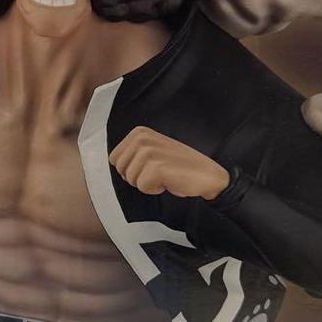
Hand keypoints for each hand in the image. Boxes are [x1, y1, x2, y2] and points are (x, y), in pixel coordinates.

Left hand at [109, 127, 229, 200]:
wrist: (207, 175)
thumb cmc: (179, 166)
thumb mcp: (152, 151)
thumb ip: (133, 152)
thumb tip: (114, 161)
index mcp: (139, 132)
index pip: (114, 158)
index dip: (130, 168)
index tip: (149, 166)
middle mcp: (142, 138)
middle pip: (120, 169)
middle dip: (136, 176)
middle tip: (157, 173)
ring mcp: (149, 152)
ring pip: (130, 179)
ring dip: (147, 183)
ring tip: (164, 175)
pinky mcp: (156, 167)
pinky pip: (142, 187)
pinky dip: (154, 189)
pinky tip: (168, 181)